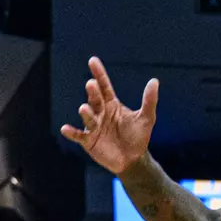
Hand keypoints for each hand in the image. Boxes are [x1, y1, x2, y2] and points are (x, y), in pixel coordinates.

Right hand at [61, 57, 157, 175]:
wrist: (133, 159)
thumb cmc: (138, 136)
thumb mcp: (146, 118)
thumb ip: (149, 100)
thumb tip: (154, 81)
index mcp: (112, 104)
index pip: (104, 86)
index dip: (99, 73)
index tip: (93, 61)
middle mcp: (101, 112)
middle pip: (95, 99)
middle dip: (93, 93)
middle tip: (91, 84)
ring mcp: (94, 126)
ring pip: (88, 117)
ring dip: (86, 113)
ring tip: (84, 108)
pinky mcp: (89, 141)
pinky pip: (79, 135)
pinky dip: (72, 133)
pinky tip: (65, 129)